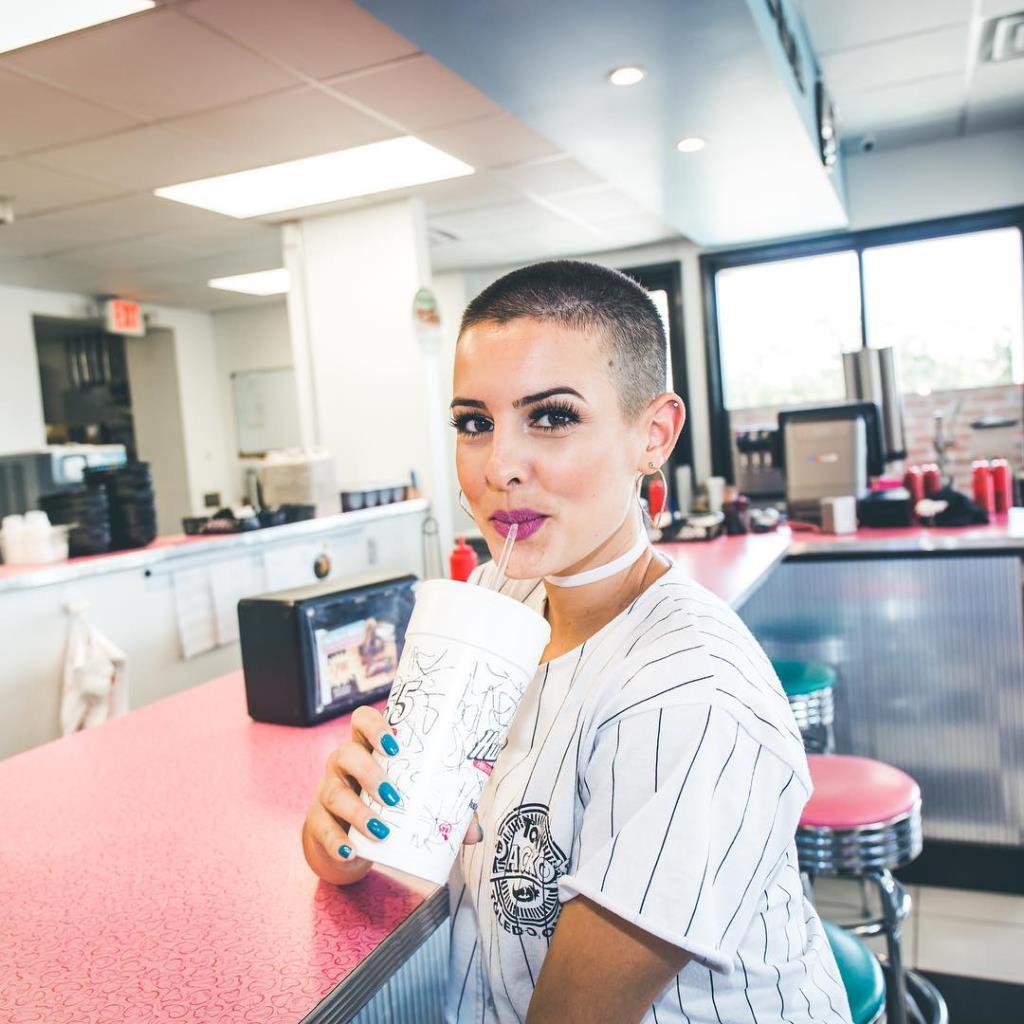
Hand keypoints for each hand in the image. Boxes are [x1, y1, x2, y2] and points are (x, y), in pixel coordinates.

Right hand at [301, 705, 482, 885]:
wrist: (348, 840)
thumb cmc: (385, 807)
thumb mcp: (410, 801)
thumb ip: (443, 810)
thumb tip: (476, 834)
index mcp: (367, 747)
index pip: (362, 720)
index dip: (375, 726)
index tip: (395, 746)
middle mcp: (343, 764)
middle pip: (346, 754)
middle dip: (370, 773)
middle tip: (394, 796)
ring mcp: (327, 791)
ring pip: (334, 793)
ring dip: (358, 811)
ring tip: (381, 830)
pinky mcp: (317, 822)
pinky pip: (322, 828)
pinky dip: (336, 841)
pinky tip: (350, 851)